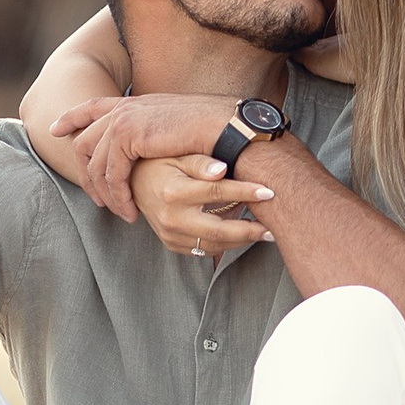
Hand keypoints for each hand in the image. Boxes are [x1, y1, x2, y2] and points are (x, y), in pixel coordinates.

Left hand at [49, 92, 237, 209]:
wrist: (226, 127)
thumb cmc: (211, 132)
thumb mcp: (173, 129)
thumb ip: (152, 135)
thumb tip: (148, 149)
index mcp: (133, 102)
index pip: (91, 106)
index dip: (70, 117)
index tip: (54, 130)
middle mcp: (123, 108)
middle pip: (85, 142)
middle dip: (85, 174)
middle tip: (96, 200)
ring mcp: (123, 119)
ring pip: (95, 163)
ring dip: (105, 193)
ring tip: (120, 212)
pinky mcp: (127, 136)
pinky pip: (111, 173)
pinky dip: (118, 196)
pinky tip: (130, 211)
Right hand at [133, 154, 272, 257]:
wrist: (130, 182)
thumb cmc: (158, 161)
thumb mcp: (177, 154)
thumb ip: (201, 163)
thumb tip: (223, 170)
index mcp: (173, 192)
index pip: (217, 192)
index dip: (246, 192)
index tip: (269, 191)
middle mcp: (170, 217)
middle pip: (219, 231)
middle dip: (250, 231)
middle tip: (273, 228)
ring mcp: (170, 234)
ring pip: (214, 245)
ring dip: (240, 240)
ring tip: (262, 231)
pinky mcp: (172, 243)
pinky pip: (203, 250)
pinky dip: (224, 244)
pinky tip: (239, 234)